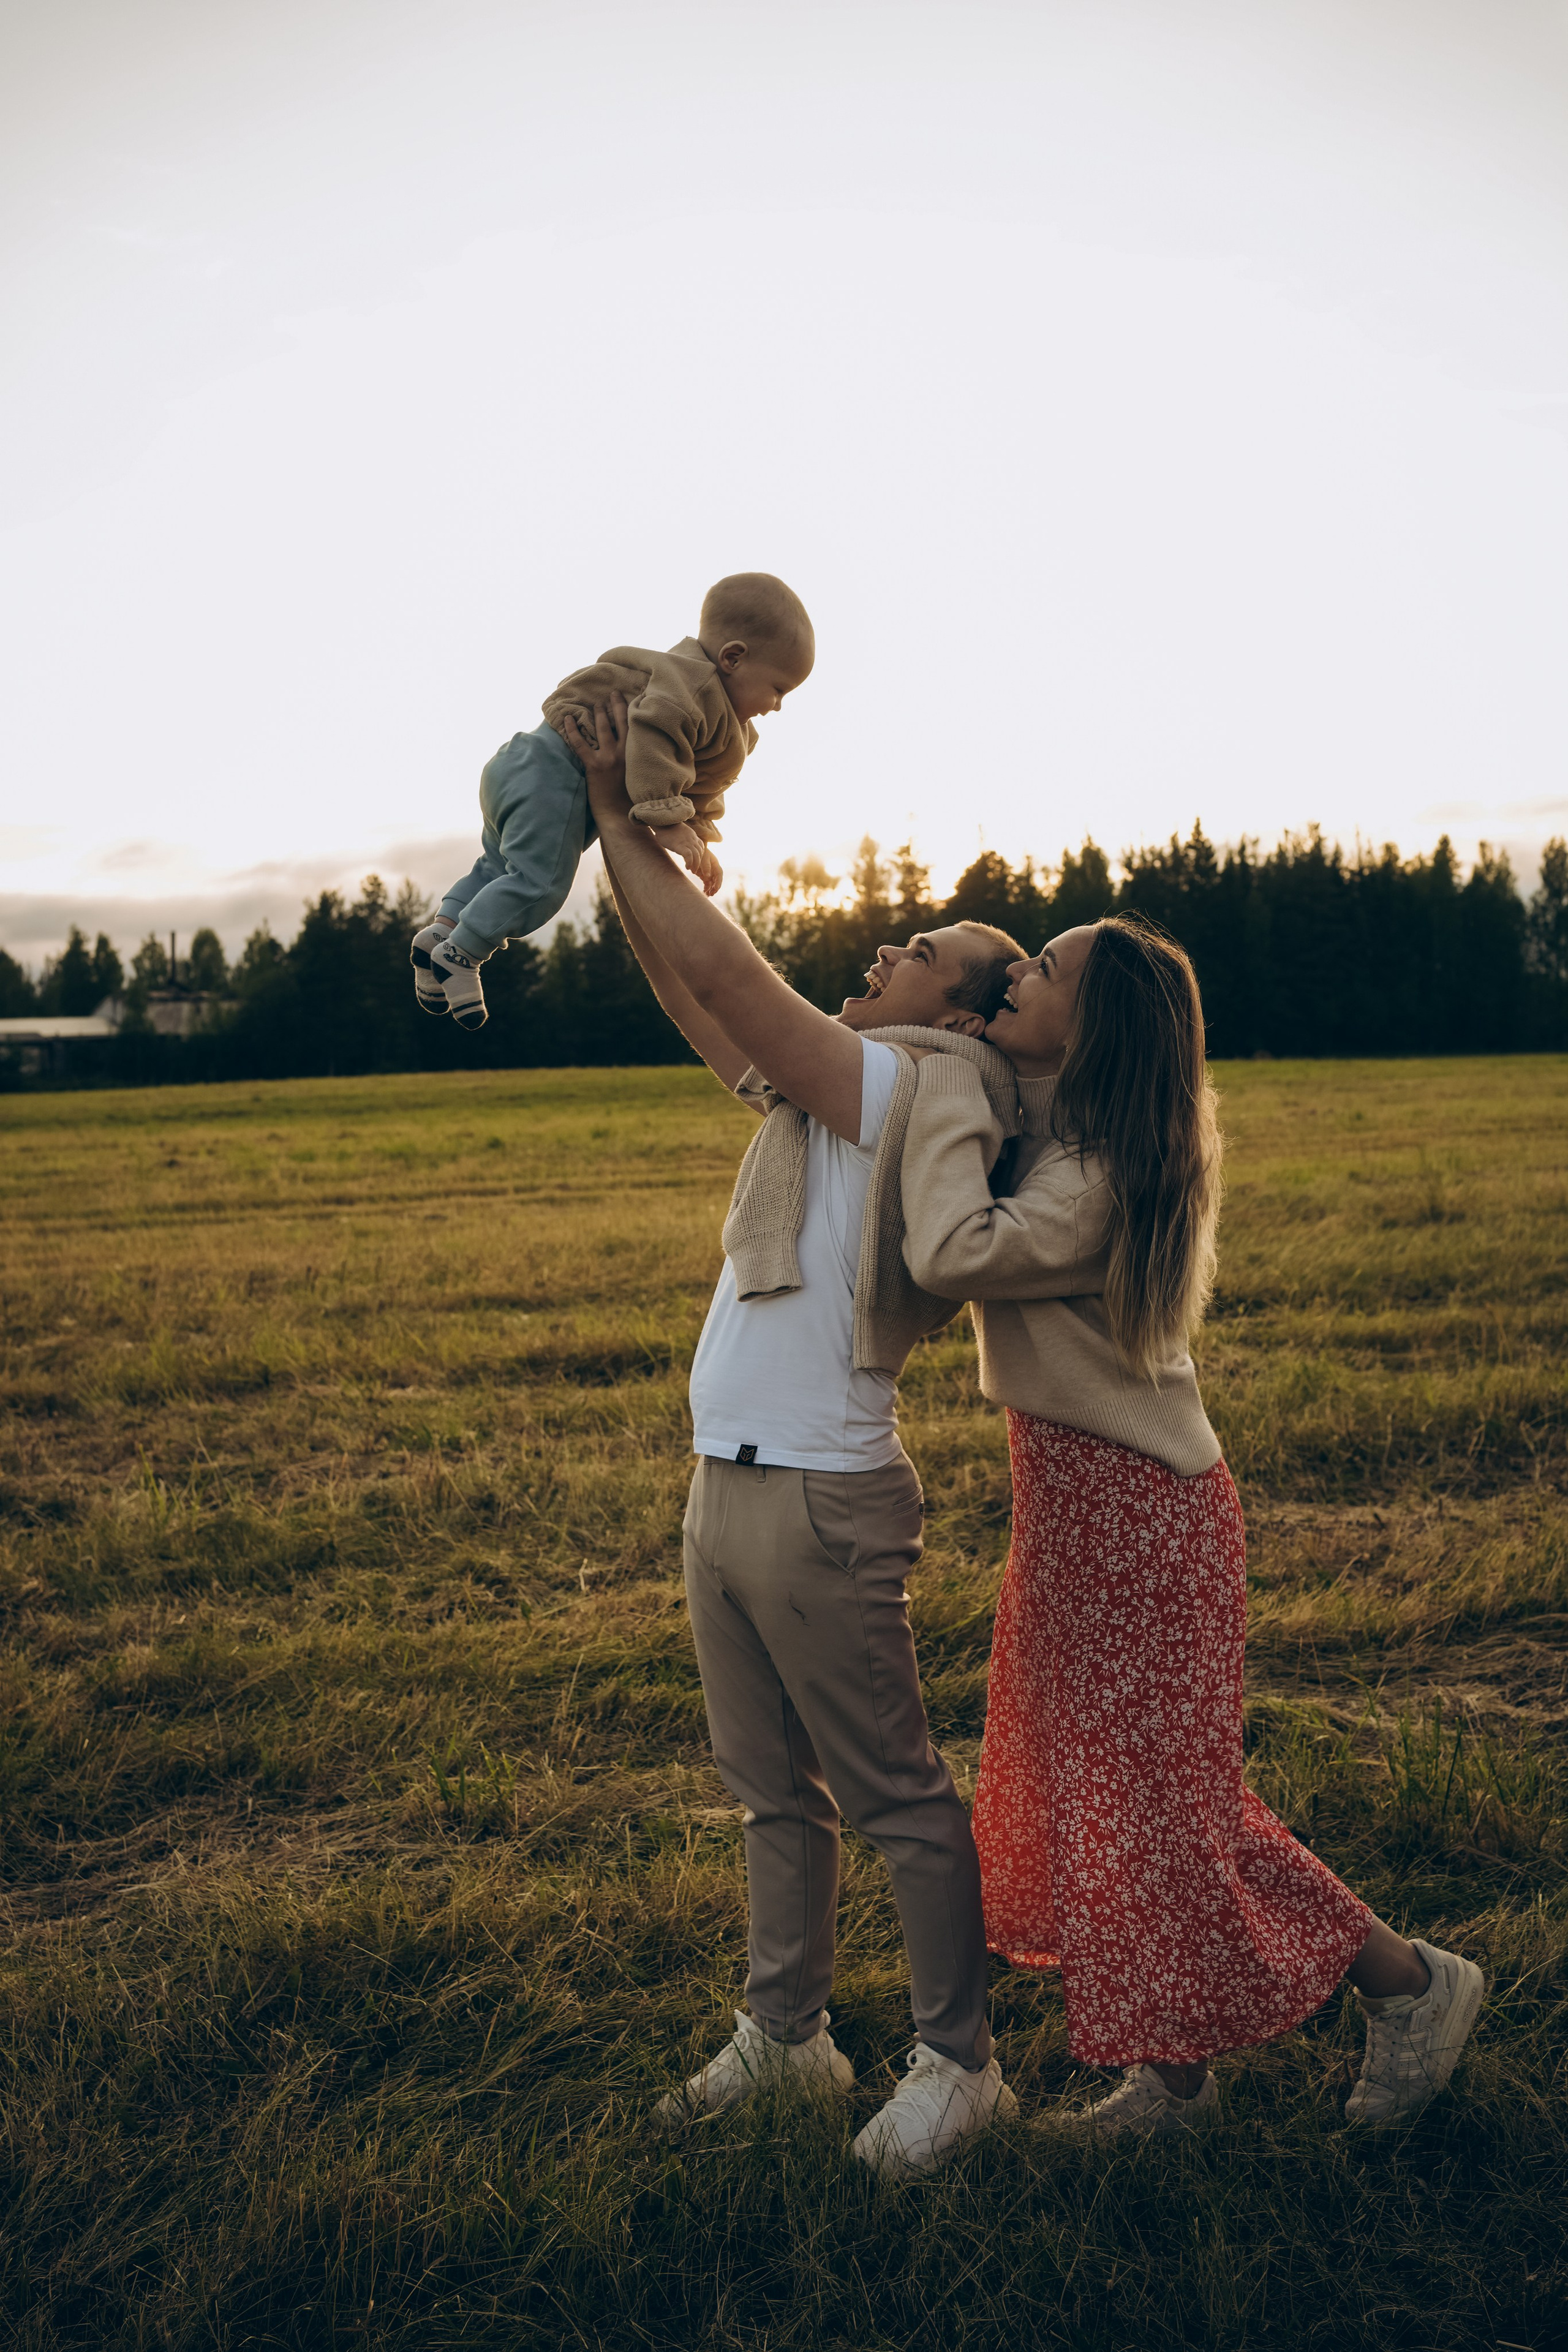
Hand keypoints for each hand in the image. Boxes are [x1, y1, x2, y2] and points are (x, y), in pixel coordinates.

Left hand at [561, 693, 631, 824]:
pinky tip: (567, 719)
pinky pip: (580, 744)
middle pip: (620, 721)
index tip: (635, 699)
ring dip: (597, 713)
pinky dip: (572, 730)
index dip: (635, 711)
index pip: (636, 727)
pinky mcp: (594, 766)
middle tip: (613, 694)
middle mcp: (625, 752)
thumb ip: (640, 761)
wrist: (621, 818)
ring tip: (596, 703)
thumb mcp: (642, 777)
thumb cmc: (633, 801)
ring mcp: (608, 758)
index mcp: (638, 755)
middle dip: (616, 705)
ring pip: (601, 728)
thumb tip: (639, 750)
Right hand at [647, 820, 720, 891]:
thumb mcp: (679, 833)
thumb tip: (679, 843)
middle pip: (700, 852)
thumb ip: (683, 838)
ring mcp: (686, 842)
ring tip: (692, 870)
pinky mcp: (680, 845)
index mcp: (692, 835)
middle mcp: (692, 838)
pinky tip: (687, 866)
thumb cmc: (666, 829)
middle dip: (699, 862)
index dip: (699, 856)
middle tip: (695, 870)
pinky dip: (690, 862)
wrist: (661, 823)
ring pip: (696, 855)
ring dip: (695, 864)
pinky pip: (689, 855)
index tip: (695, 862)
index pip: (701, 846)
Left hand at [695, 846, 723, 897]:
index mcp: (715, 865)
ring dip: (710, 890)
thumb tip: (708, 877)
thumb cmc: (700, 853)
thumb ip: (706, 867)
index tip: (715, 888)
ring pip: (712, 884)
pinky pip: (706, 884)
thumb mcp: (703, 858)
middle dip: (715, 888)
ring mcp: (709, 874)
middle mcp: (714, 870)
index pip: (719, 874)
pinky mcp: (704, 876)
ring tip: (707, 895)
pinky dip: (706, 889)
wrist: (694, 850)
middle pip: (717, 881)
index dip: (718, 882)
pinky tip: (704, 893)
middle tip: (711, 894)